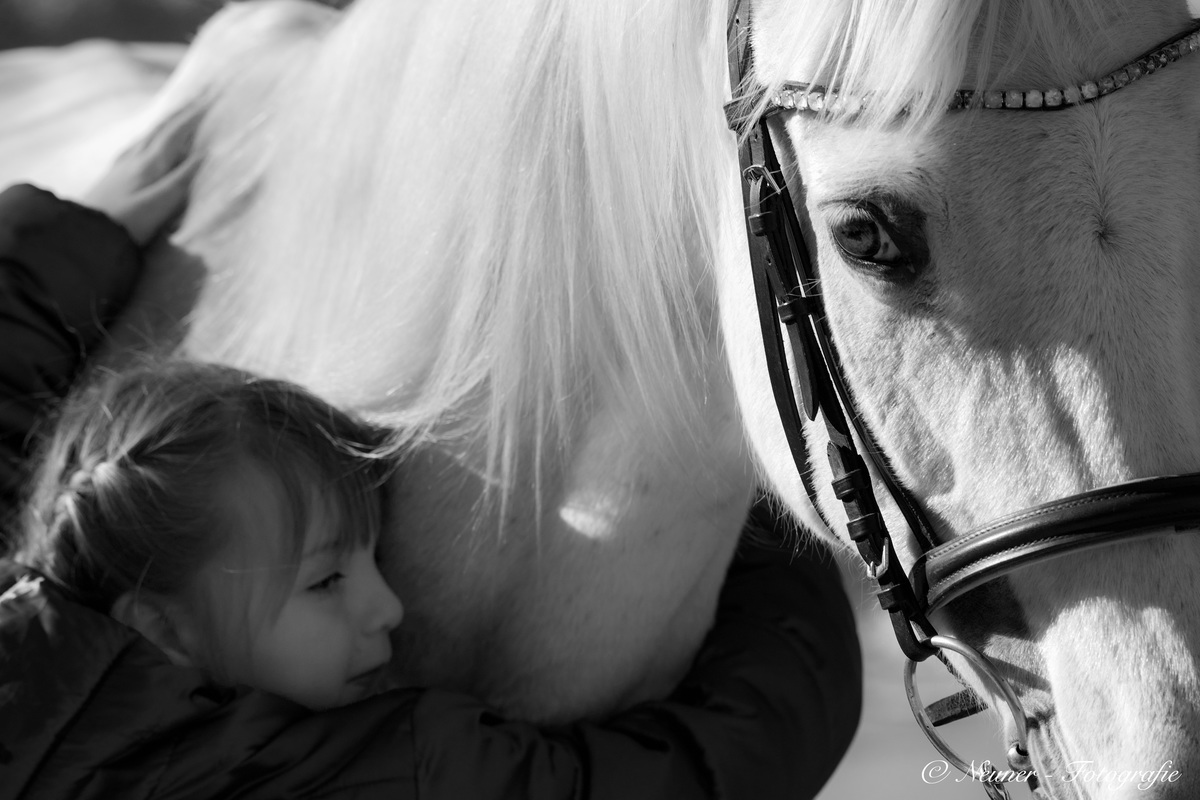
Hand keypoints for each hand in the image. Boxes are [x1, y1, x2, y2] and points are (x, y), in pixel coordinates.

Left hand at [81, 101, 204, 245]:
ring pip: (149, 135)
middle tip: (201, 98)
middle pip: (162, 128)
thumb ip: (182, 179)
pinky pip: (139, 146)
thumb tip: (205, 153)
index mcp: (150, 163)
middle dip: (183, 112)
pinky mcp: (115, 176)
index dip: (194, 115)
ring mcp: (122, 165)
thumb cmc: (127, 223)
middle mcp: (135, 158)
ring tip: (180, 114)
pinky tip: (148, 142)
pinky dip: (152, 137)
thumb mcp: (159, 204)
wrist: (84, 233)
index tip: (211, 98)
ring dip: (168, 122)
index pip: (176, 132)